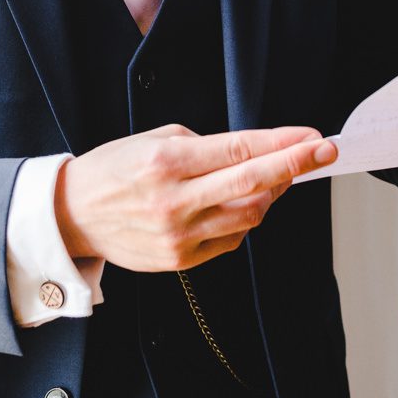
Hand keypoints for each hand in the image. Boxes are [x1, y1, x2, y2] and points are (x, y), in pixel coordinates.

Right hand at [55, 124, 334, 271]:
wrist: (73, 216)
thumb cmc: (114, 169)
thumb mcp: (155, 140)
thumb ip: (206, 146)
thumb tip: (255, 152)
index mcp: (168, 163)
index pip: (240, 151)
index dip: (283, 143)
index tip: (313, 136)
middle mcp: (175, 201)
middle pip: (253, 184)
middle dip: (296, 165)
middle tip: (325, 152)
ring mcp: (179, 236)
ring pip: (249, 216)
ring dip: (272, 193)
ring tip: (277, 175)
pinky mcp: (180, 261)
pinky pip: (231, 239)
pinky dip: (246, 218)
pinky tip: (243, 202)